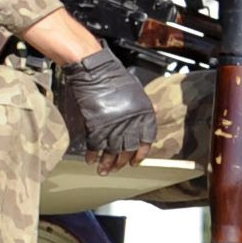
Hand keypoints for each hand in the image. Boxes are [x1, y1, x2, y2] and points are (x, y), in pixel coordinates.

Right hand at [53, 47, 155, 168]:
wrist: (95, 72)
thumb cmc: (114, 78)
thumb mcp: (137, 91)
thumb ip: (143, 107)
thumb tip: (151, 115)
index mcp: (144, 115)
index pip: (146, 142)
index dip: (140, 154)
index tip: (135, 161)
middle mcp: (131, 124)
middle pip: (128, 150)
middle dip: (122, 162)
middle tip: (116, 168)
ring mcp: (113, 128)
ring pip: (112, 153)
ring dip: (107, 164)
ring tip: (103, 171)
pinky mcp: (96, 128)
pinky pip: (95, 147)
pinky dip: (93, 155)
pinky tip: (90, 160)